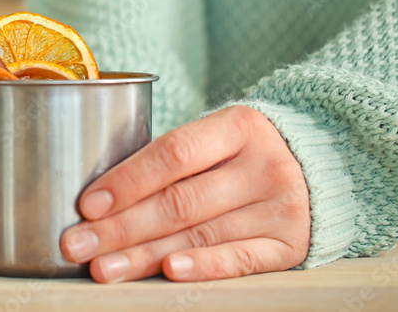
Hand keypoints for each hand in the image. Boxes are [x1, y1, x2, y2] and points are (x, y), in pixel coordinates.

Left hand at [61, 105, 310, 281]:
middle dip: (121, 227)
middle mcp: (264, 165)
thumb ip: (168, 160)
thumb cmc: (241, 154)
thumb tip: (97, 202)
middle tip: (77, 245)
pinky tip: (168, 272)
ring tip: (104, 268)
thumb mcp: (215, 137)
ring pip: (200, 234)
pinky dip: (203, 267)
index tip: (87, 206)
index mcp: (239, 126)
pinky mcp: (290, 245)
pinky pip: (240, 260)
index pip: (173, 153)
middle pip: (180, 201)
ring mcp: (281, 207)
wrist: (320, 166)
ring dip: (144, 255)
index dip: (126, 181)